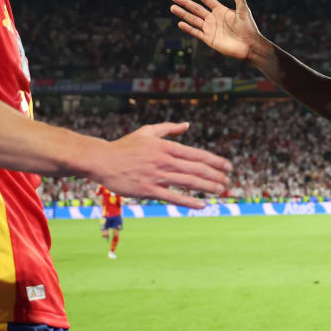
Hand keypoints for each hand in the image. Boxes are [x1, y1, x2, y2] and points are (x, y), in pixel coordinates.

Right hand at [91, 122, 231, 208]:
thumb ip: (169, 129)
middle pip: (196, 169)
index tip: (228, 166)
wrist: (102, 160)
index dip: (215, 161)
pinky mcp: (149, 190)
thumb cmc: (125, 146)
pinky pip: (172, 197)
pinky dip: (189, 201)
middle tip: (228, 182)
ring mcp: (157, 175)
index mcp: (166, 146)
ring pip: (188, 182)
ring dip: (207, 187)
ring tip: (221, 191)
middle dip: (215, 175)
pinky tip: (202, 205)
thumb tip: (187, 125)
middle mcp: (164, 160)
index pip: (197, 154)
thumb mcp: (147, 131)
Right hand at [170, 0, 262, 60]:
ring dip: (183, 14)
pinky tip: (180, 23)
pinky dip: (188, 28)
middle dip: (185, 2)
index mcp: (221, 10)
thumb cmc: (249, 28)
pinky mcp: (209, 39)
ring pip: (193, 19)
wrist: (249, 46)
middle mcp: (214, 18)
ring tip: (172, 7)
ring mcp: (210, 29)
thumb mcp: (243, 11)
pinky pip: (196, 32)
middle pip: (196, 8)